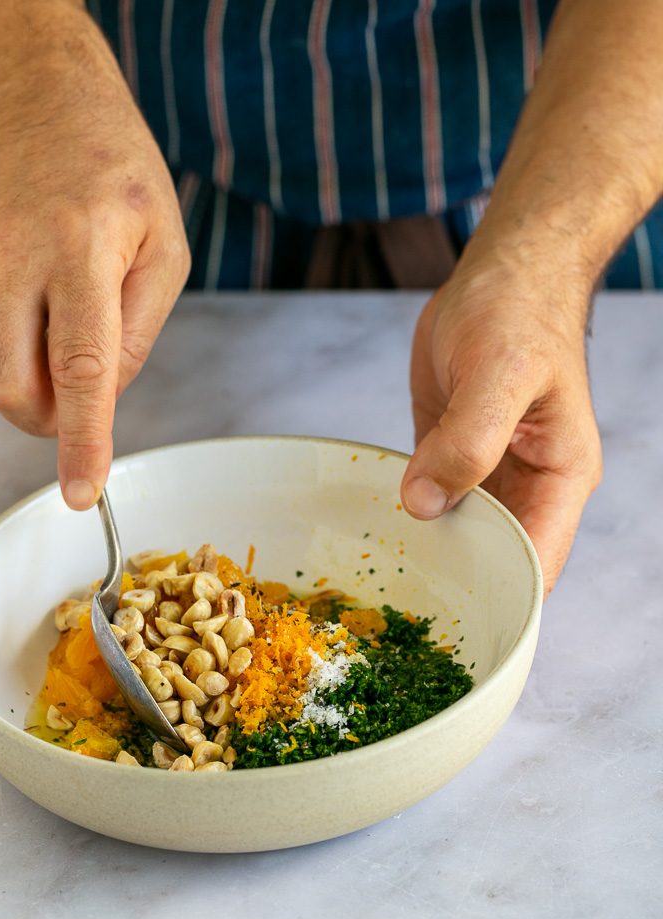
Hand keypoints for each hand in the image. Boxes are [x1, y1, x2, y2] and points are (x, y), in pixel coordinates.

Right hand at [0, 10, 189, 509]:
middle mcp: (12, 253)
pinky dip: (6, 334)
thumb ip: (139, 334)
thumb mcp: (165, 249)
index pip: (81, 369)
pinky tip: (23, 283)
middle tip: (73, 401)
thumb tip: (100, 400)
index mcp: (84, 249)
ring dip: (30, 364)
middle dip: (46, 420)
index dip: (81, 439)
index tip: (80, 493)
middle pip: (11, 388)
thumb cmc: (115, 177)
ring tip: (54, 297)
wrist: (34, 103)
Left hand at [401, 257, 602, 596]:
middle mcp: (526, 484)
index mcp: (559, 477)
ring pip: (459, 534)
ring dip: (425, 554)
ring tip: (378, 589)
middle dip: (456, 587)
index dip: (502, 600)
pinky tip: (373, 535)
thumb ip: (468, 442)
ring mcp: (487, 473)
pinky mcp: (451, 456)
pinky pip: (429, 499)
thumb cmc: (520, 311)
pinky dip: (406, 516)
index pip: (537, 563)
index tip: (455, 633)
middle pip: (495, 560)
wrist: (500, 271)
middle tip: (398, 624)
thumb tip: (426, 505)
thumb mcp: (500, 372)